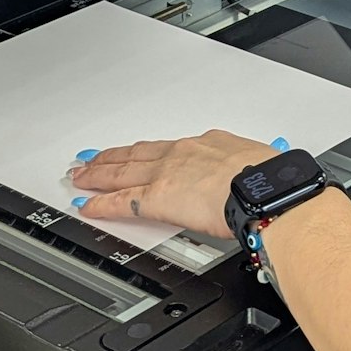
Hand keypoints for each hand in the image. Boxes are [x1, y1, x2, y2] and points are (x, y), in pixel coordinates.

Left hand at [65, 130, 269, 239]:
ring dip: (98, 174)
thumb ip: (245, 171)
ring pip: (122, 172)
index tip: (138, 154)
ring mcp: (166, 175)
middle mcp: (182, 154)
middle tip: (92, 158)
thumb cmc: (269, 178)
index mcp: (209, 145)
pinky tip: (88, 205)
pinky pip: (121, 201)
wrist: (263, 188)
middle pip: (137, 155)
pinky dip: (101, 203)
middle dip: (112, 157)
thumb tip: (254, 180)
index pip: (169, 149)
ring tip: (81, 175)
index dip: (148, 152)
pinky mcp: (156, 199)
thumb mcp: (257, 163)